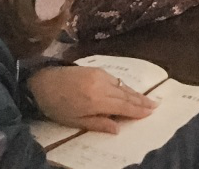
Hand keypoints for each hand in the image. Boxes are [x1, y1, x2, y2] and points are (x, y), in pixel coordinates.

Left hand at [27, 66, 157, 133]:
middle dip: (141, 101)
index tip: (150, 113)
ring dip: (135, 93)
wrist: (42, 82)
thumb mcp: (74, 121)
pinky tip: (128, 90)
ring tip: (147, 99)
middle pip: (126, 94)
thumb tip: (118, 128)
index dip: (137, 110)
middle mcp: (103, 86)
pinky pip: (116, 80)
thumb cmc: (56, 106)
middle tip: (155, 105)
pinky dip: (124, 86)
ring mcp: (101, 75)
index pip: (123, 106)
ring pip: (123, 86)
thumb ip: (98, 123)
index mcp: (97, 100)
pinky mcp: (97, 69)